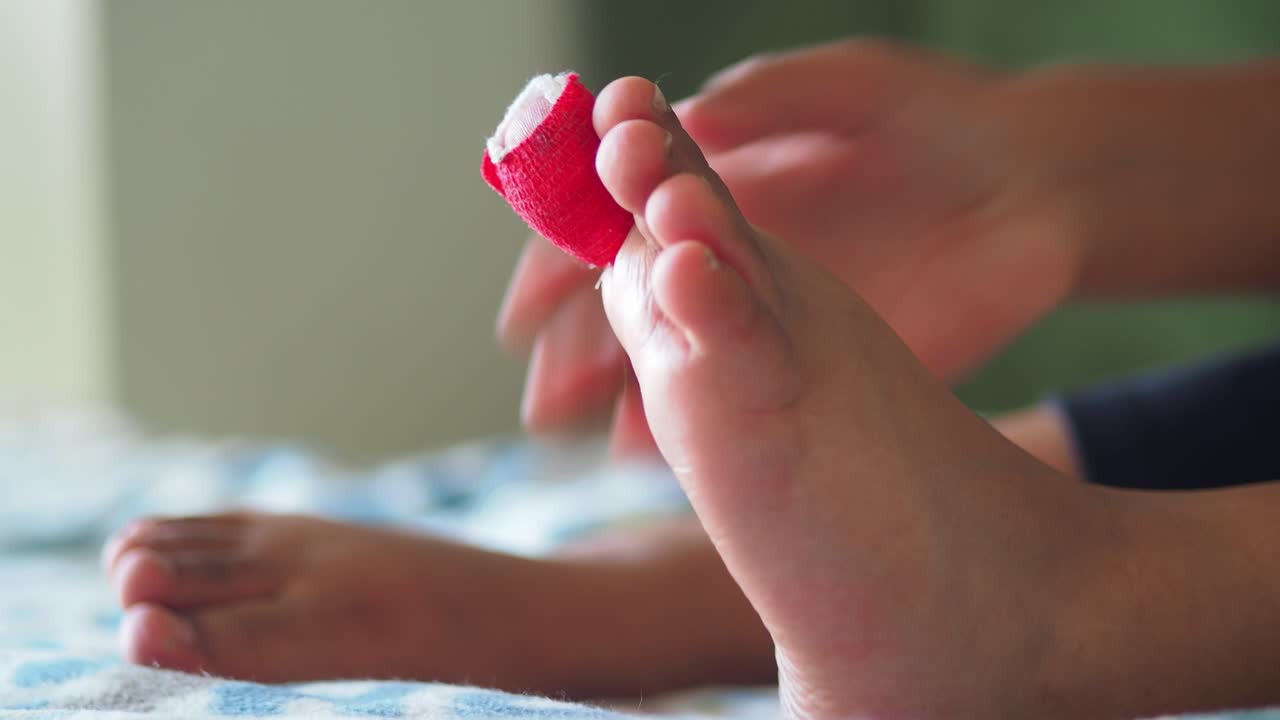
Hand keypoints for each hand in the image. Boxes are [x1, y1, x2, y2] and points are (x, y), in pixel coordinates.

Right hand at [499, 40, 1080, 450]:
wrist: (1040, 176)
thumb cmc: (939, 113)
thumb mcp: (844, 86)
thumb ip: (761, 101)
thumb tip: (673, 117)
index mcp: (722, 186)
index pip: (618, 226)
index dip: (567, 270)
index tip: (527, 307)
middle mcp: (734, 256)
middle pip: (633, 313)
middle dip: (578, 357)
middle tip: (545, 401)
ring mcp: (776, 314)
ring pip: (680, 369)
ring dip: (628, 408)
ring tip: (591, 442)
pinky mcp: (828, 361)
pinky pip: (749, 407)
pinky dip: (704, 436)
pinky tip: (667, 461)